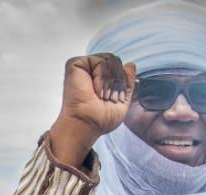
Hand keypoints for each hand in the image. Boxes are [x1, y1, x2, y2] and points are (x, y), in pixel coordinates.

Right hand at [50, 53, 136, 167]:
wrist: (86, 123)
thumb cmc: (99, 119)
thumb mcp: (123, 101)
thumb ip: (128, 82)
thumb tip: (130, 65)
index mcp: (99, 80)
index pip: (119, 68)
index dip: (121, 82)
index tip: (114, 99)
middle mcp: (90, 72)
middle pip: (116, 61)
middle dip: (117, 81)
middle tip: (106, 98)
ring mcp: (83, 68)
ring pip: (110, 59)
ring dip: (109, 81)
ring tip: (100, 94)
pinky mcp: (75, 65)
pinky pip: (99, 61)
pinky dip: (101, 76)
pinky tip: (94, 88)